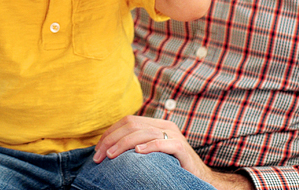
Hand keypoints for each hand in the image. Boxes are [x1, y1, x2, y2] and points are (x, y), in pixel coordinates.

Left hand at [94, 115, 252, 188]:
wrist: (200, 178)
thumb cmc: (172, 166)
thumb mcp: (153, 152)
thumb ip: (137, 145)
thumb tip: (109, 148)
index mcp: (157, 124)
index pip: (128, 121)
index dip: (110, 132)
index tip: (98, 148)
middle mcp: (165, 126)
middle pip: (132, 125)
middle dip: (112, 139)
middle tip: (99, 156)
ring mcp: (174, 136)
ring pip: (144, 133)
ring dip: (123, 144)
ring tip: (111, 156)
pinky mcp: (181, 149)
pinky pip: (164, 144)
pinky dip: (149, 147)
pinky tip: (138, 152)